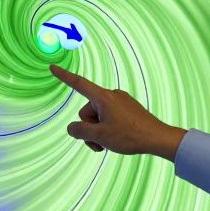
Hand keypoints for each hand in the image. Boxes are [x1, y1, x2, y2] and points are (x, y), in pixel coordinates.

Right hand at [50, 64, 185, 159]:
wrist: (157, 138)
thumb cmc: (129, 136)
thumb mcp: (99, 136)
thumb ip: (79, 131)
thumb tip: (73, 128)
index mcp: (103, 97)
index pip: (78, 84)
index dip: (63, 76)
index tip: (53, 67)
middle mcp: (111, 95)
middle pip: (87, 112)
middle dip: (90, 128)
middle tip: (101, 141)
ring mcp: (120, 102)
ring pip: (98, 117)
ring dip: (99, 132)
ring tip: (111, 143)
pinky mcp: (127, 109)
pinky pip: (110, 118)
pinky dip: (109, 129)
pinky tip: (119, 139)